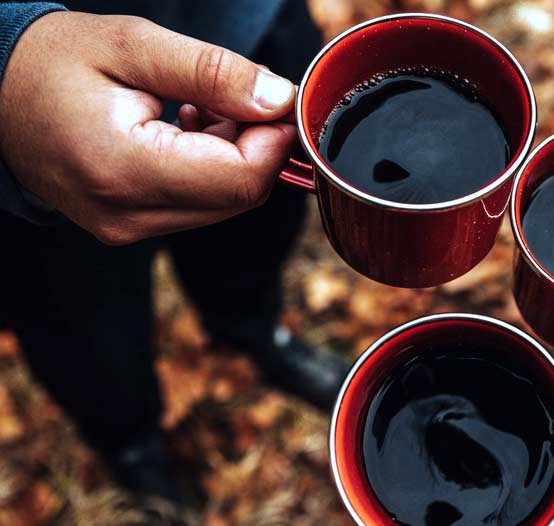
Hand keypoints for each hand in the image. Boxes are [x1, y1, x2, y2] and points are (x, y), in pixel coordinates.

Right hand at [0, 11, 297, 243]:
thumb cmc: (51, 62)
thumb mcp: (134, 46)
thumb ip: (213, 73)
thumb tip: (279, 100)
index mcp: (123, 169)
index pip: (239, 180)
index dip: (274, 140)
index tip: (276, 100)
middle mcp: (126, 215)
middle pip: (238, 196)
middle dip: (256, 145)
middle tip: (236, 94)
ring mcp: (126, 228)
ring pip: (223, 203)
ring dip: (233, 155)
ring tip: (196, 105)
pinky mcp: (129, 227)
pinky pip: (198, 205)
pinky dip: (209, 168)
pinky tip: (183, 128)